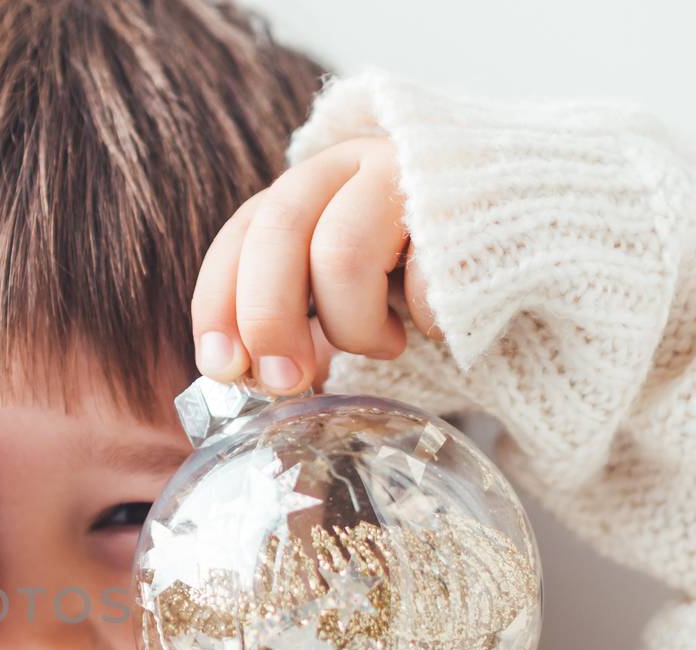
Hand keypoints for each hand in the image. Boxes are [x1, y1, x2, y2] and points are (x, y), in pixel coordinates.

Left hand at [190, 137, 440, 395]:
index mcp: (305, 188)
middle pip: (280, 232)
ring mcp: (408, 173)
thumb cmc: (417, 271)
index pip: (239, 237)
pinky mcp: (464, 200)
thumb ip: (290, 316)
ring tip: (383, 345)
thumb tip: (238, 375)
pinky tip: (433, 324)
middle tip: (286, 382)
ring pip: (341, 251)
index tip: (221, 367)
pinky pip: (422, 276)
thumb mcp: (339, 290)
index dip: (220, 304)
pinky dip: (420, 319)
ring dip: (352, 325)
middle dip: (269, 320)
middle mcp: (347, 164)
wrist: (532, 229)